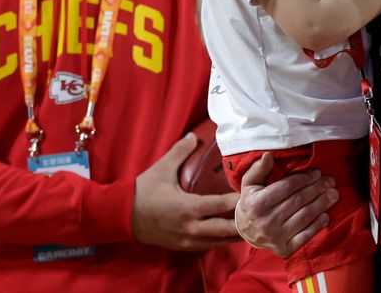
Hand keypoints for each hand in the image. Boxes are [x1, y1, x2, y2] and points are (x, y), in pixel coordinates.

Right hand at [132, 133, 240, 249]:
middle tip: (257, 214)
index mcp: (187, 208)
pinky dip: (220, 240)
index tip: (250, 194)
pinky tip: (229, 235)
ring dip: (233, 235)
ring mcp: (187, 240)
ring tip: (250, 226)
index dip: (236, 201)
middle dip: (241, 223)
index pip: (219, 205)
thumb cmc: (144, 192)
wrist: (123, 216)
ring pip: (218, 241)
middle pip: (224, 229)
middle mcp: (190, 227)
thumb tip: (195, 135)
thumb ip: (180, 151)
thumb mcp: (162, 169)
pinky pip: (207, 246)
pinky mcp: (183, 246)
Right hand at [234, 152, 338, 257]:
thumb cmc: (251, 202)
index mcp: (257, 204)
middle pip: (298, 201)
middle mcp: (267, 221)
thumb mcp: (249, 183)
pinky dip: (318, 225)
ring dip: (322, 204)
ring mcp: (276, 237)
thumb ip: (258, 169)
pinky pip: (305, 236)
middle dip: (317, 189)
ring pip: (305, 217)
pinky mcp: (284, 249)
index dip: (304, 178)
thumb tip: (268, 155)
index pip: (287, 187)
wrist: (246, 231)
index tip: (317, 172)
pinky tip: (326, 215)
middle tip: (330, 181)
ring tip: (333, 194)